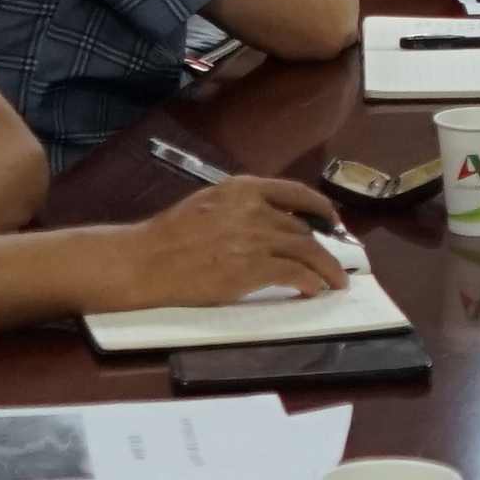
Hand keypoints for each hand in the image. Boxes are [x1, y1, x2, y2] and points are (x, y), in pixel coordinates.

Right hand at [103, 172, 348, 305]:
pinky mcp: (252, 268)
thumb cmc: (169, 237)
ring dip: (326, 268)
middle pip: (303, 227)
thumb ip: (240, 207)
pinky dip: (311, 282)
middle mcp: (253, 208)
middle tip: (332, 262)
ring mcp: (254, 238)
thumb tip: (272, 221)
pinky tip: (313, 290)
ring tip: (335, 282)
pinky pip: (295, 274)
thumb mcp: (208, 204)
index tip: (332, 221)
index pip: (295, 192)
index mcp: (241, 188)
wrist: (145, 261)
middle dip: (323, 247)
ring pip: (307, 250)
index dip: (321, 208)